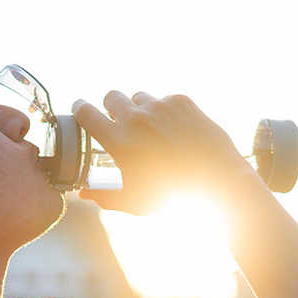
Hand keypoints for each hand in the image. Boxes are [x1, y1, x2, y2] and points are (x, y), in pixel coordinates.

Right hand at [72, 91, 256, 214]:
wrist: (217, 181)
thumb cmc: (173, 196)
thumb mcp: (133, 201)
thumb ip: (104, 196)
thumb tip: (83, 193)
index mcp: (118, 141)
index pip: (86, 113)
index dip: (80, 110)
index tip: (81, 110)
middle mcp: (136, 118)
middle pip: (111, 96)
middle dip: (111, 107)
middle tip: (119, 121)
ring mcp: (160, 106)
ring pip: (139, 97)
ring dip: (139, 109)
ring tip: (151, 130)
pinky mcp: (182, 101)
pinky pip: (165, 100)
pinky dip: (166, 112)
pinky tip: (177, 131)